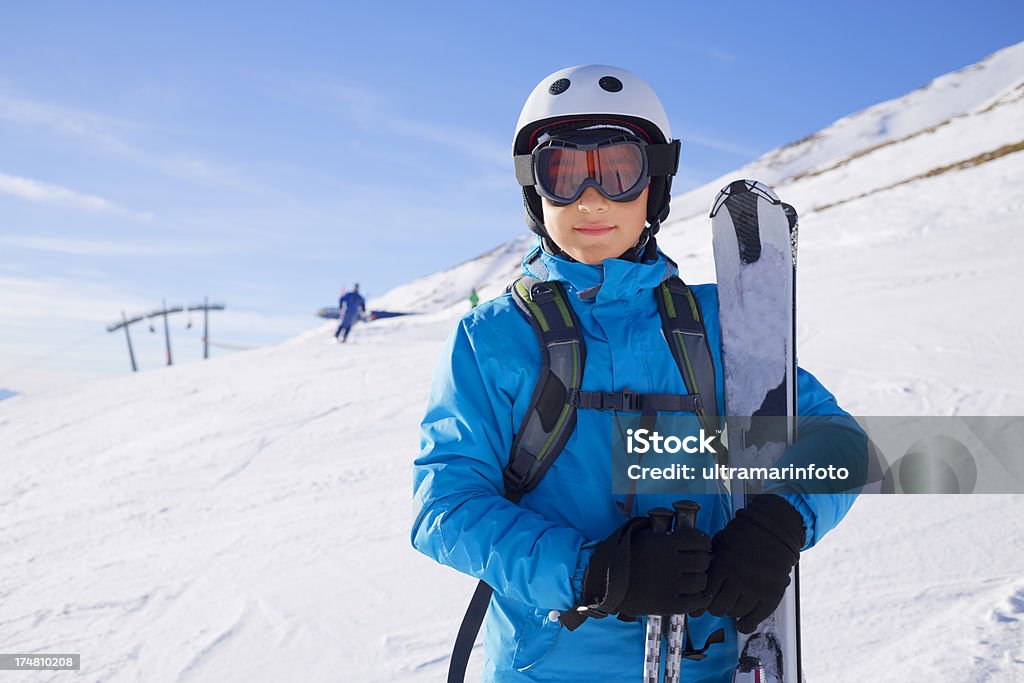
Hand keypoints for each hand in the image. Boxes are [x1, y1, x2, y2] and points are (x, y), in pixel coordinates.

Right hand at [580, 513, 711, 618]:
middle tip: (698, 563)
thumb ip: (665, 532)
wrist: (606, 582)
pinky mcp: (668, 605)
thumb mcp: (642, 535)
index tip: (701, 546)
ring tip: (693, 578)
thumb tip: (686, 527)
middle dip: (703, 560)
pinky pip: (694, 602)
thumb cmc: (625, 556)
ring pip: (701, 582)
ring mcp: (669, 586)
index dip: (703, 542)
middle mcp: (670, 563)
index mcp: (664, 543)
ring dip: (700, 579)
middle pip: (703, 561)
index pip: (700, 540)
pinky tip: (692, 594)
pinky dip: (697, 598)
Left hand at [698, 494, 804, 632]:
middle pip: (718, 608)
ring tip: (731, 606)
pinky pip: (756, 618)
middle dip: (714, 608)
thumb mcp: (719, 543)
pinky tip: (742, 623)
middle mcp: (739, 579)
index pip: (705, 595)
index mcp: (723, 565)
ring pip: (736, 613)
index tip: (699, 604)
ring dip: (731, 612)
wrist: (774, 530)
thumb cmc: (744, 535)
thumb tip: (695, 579)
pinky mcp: (772, 595)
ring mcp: (756, 588)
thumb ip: (708, 563)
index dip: (700, 601)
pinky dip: (747, 624)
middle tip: (716, 603)